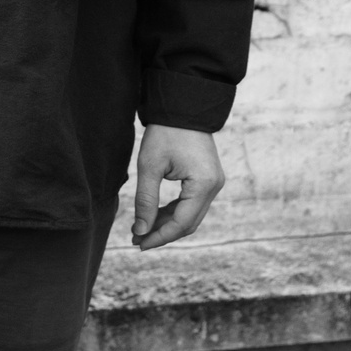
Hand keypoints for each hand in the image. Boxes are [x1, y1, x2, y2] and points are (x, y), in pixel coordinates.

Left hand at [131, 125, 224, 251]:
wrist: (182, 107)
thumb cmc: (165, 133)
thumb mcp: (150, 166)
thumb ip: (145, 201)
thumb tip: (140, 231)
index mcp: (204, 185)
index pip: (182, 223)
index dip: (159, 237)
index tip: (138, 243)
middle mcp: (214, 187)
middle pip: (189, 223)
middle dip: (162, 233)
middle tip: (136, 240)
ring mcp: (214, 183)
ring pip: (190, 215)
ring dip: (167, 224)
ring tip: (141, 230)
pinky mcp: (208, 179)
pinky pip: (191, 203)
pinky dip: (173, 212)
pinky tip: (154, 215)